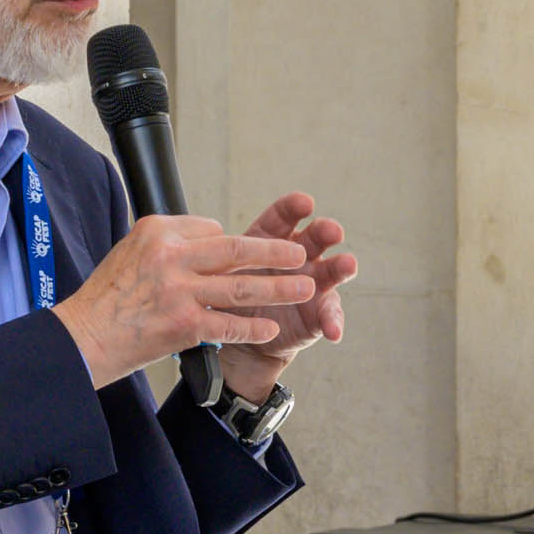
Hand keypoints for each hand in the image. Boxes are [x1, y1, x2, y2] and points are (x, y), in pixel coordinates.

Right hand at [51, 214, 313, 389]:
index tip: (244, 256)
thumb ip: (170, 245)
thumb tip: (210, 243)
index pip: (211, 229)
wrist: (82, 337)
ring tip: (304, 287)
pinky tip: (270, 327)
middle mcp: (170, 255)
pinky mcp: (183, 324)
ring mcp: (179, 290)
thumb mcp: (130, 252)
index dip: (231, 244)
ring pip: (240, 286)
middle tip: (301, 254)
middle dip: (274, 253)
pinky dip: (252, 326)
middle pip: (235, 249)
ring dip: (277, 288)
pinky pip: (229, 323)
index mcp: (157, 231)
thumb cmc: (105, 299)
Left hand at [211, 193, 358, 403]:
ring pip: (331, 270)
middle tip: (332, 230)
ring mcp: (313, 282)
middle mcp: (298, 256)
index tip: (303, 202)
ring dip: (341, 266)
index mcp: (271, 240)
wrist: (243, 330)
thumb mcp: (221, 275)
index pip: (284, 217)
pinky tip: (334, 330)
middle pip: (315, 237)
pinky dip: (332, 322)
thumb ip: (216, 263)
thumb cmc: (231, 291)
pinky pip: (329, 316)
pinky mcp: (320, 311)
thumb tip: (187, 246)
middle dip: (325, 231)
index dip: (294, 208)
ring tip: (347, 264)